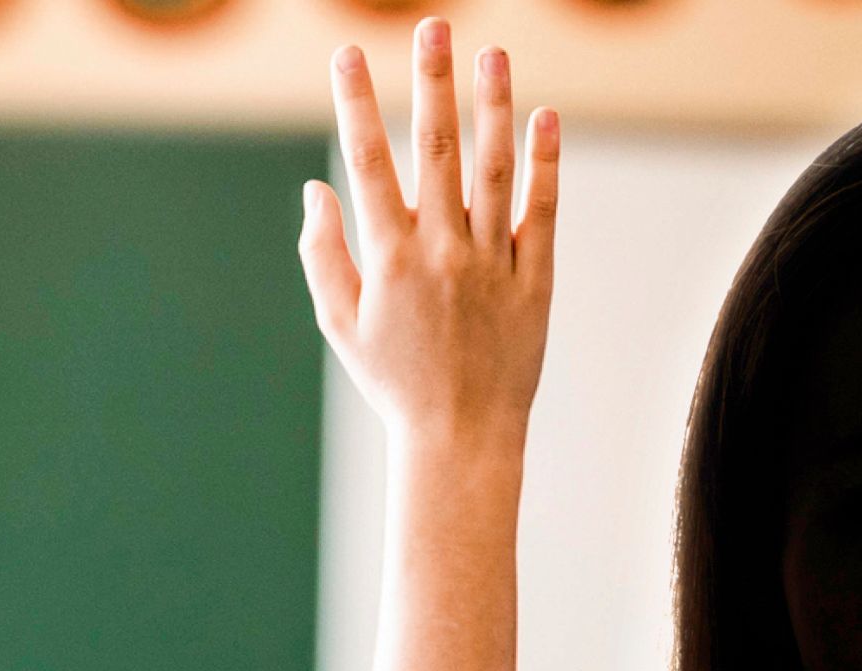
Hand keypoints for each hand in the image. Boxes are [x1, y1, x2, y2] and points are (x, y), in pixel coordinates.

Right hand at [299, 21, 557, 457]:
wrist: (460, 438)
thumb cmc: (393, 381)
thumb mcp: (342, 324)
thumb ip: (323, 253)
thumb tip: (315, 189)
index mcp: (389, 259)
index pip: (367, 163)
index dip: (356, 103)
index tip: (346, 53)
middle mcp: (442, 252)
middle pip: (438, 150)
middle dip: (432, 82)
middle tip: (433, 25)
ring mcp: (492, 263)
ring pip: (495, 170)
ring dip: (495, 107)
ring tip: (493, 53)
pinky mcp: (534, 280)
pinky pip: (542, 212)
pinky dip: (545, 165)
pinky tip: (546, 119)